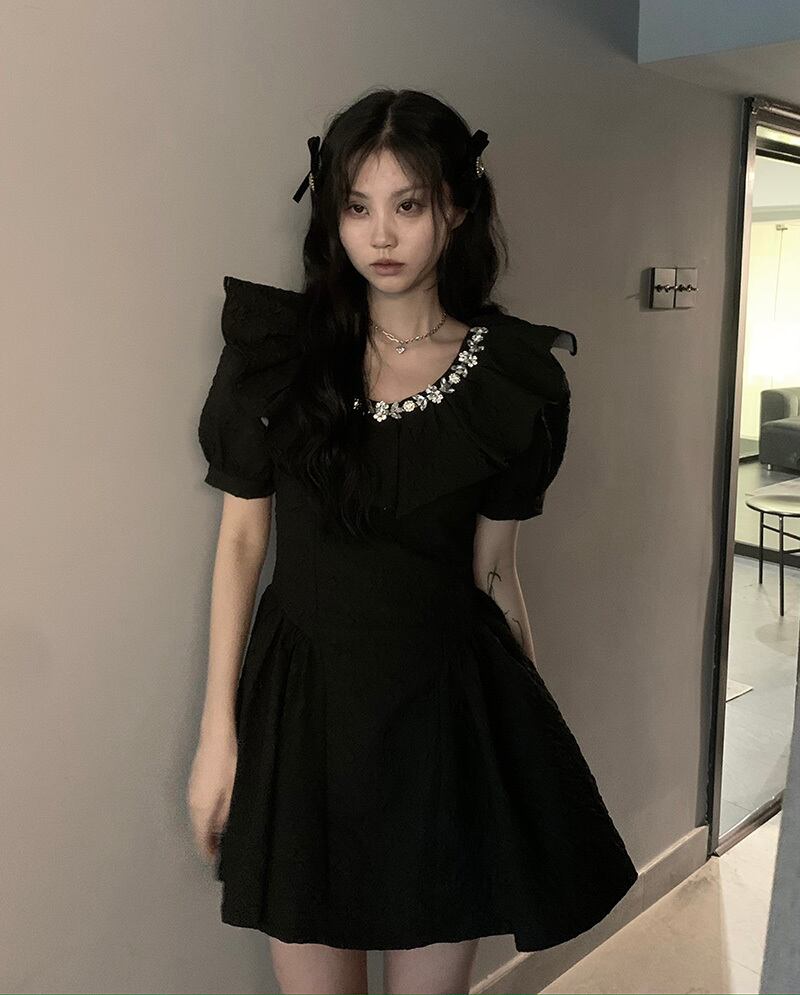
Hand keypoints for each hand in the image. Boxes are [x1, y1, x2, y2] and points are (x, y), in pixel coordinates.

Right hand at [187, 725, 237, 862]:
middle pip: (199, 827)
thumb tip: (223, 833)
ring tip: (227, 829)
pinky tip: (223, 806)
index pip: (201, 840)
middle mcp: (192, 801)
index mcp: (200, 808)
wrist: (218, 729)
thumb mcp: (235, 791)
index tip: (221, 862)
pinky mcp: (197, 777)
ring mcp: (192, 787)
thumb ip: (228, 815)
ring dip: (210, 823)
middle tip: (227, 847)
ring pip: (200, 814)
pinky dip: (210, 809)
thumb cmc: (229, 761)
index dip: (209, 853)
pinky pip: (202, 801)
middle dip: (210, 839)